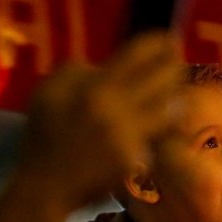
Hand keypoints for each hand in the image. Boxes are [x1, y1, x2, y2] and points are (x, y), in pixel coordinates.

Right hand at [17, 32, 182, 207]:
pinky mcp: (138, 157)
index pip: (138, 55)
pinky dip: (163, 123)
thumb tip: (104, 67)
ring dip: (174, 94)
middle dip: (174, 64)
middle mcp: (120, 109)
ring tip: (174, 87)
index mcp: (97, 87)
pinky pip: (159, 133)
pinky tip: (164, 117)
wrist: (47, 184)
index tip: (166, 38)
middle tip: (177, 59)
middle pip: (163, 78)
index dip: (157, 43)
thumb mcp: (48, 90)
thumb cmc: (44, 133)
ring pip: (170, 107)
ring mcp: (132, 135)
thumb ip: (77, 70)